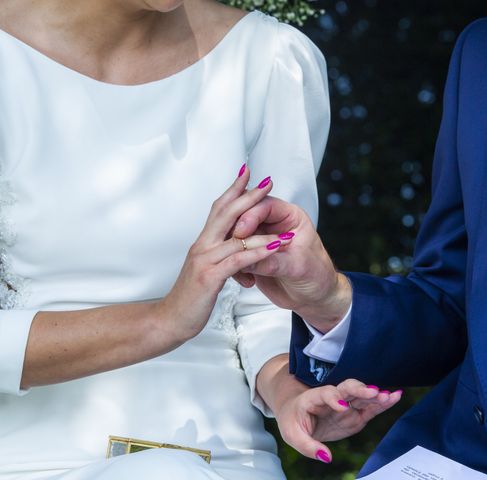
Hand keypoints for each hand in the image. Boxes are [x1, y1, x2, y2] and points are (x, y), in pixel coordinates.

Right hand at [154, 167, 293, 343]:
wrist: (169, 321)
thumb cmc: (190, 297)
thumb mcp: (206, 270)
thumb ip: (217, 256)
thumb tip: (230, 245)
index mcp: (203, 242)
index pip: (218, 208)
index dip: (233, 190)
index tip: (248, 174)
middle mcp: (202, 246)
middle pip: (227, 212)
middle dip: (249, 195)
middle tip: (267, 181)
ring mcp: (205, 260)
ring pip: (237, 236)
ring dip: (263, 228)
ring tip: (283, 223)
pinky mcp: (210, 277)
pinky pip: (238, 260)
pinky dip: (259, 252)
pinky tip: (275, 248)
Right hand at [232, 196, 351, 332]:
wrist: (313, 296)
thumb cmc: (316, 276)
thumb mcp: (297, 267)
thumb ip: (273, 262)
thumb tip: (247, 262)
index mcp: (290, 216)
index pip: (265, 205)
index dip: (250, 215)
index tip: (241, 232)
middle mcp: (274, 224)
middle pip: (245, 215)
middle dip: (236, 230)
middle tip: (231, 246)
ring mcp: (261, 239)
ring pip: (236, 234)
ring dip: (232, 248)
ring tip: (238, 266)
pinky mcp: (252, 255)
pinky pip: (234, 253)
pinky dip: (233, 264)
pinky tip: (244, 278)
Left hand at [274, 379, 402, 462]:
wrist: (298, 413)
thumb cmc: (293, 420)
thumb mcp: (292, 435)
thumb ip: (308, 446)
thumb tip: (326, 457)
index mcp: (314, 398)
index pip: (325, 393)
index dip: (333, 398)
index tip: (342, 406)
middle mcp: (333, 397)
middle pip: (347, 388)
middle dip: (360, 390)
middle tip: (373, 392)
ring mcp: (346, 404)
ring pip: (362, 396)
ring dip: (375, 395)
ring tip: (390, 395)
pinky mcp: (355, 414)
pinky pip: (370, 407)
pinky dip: (382, 403)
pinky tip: (395, 397)